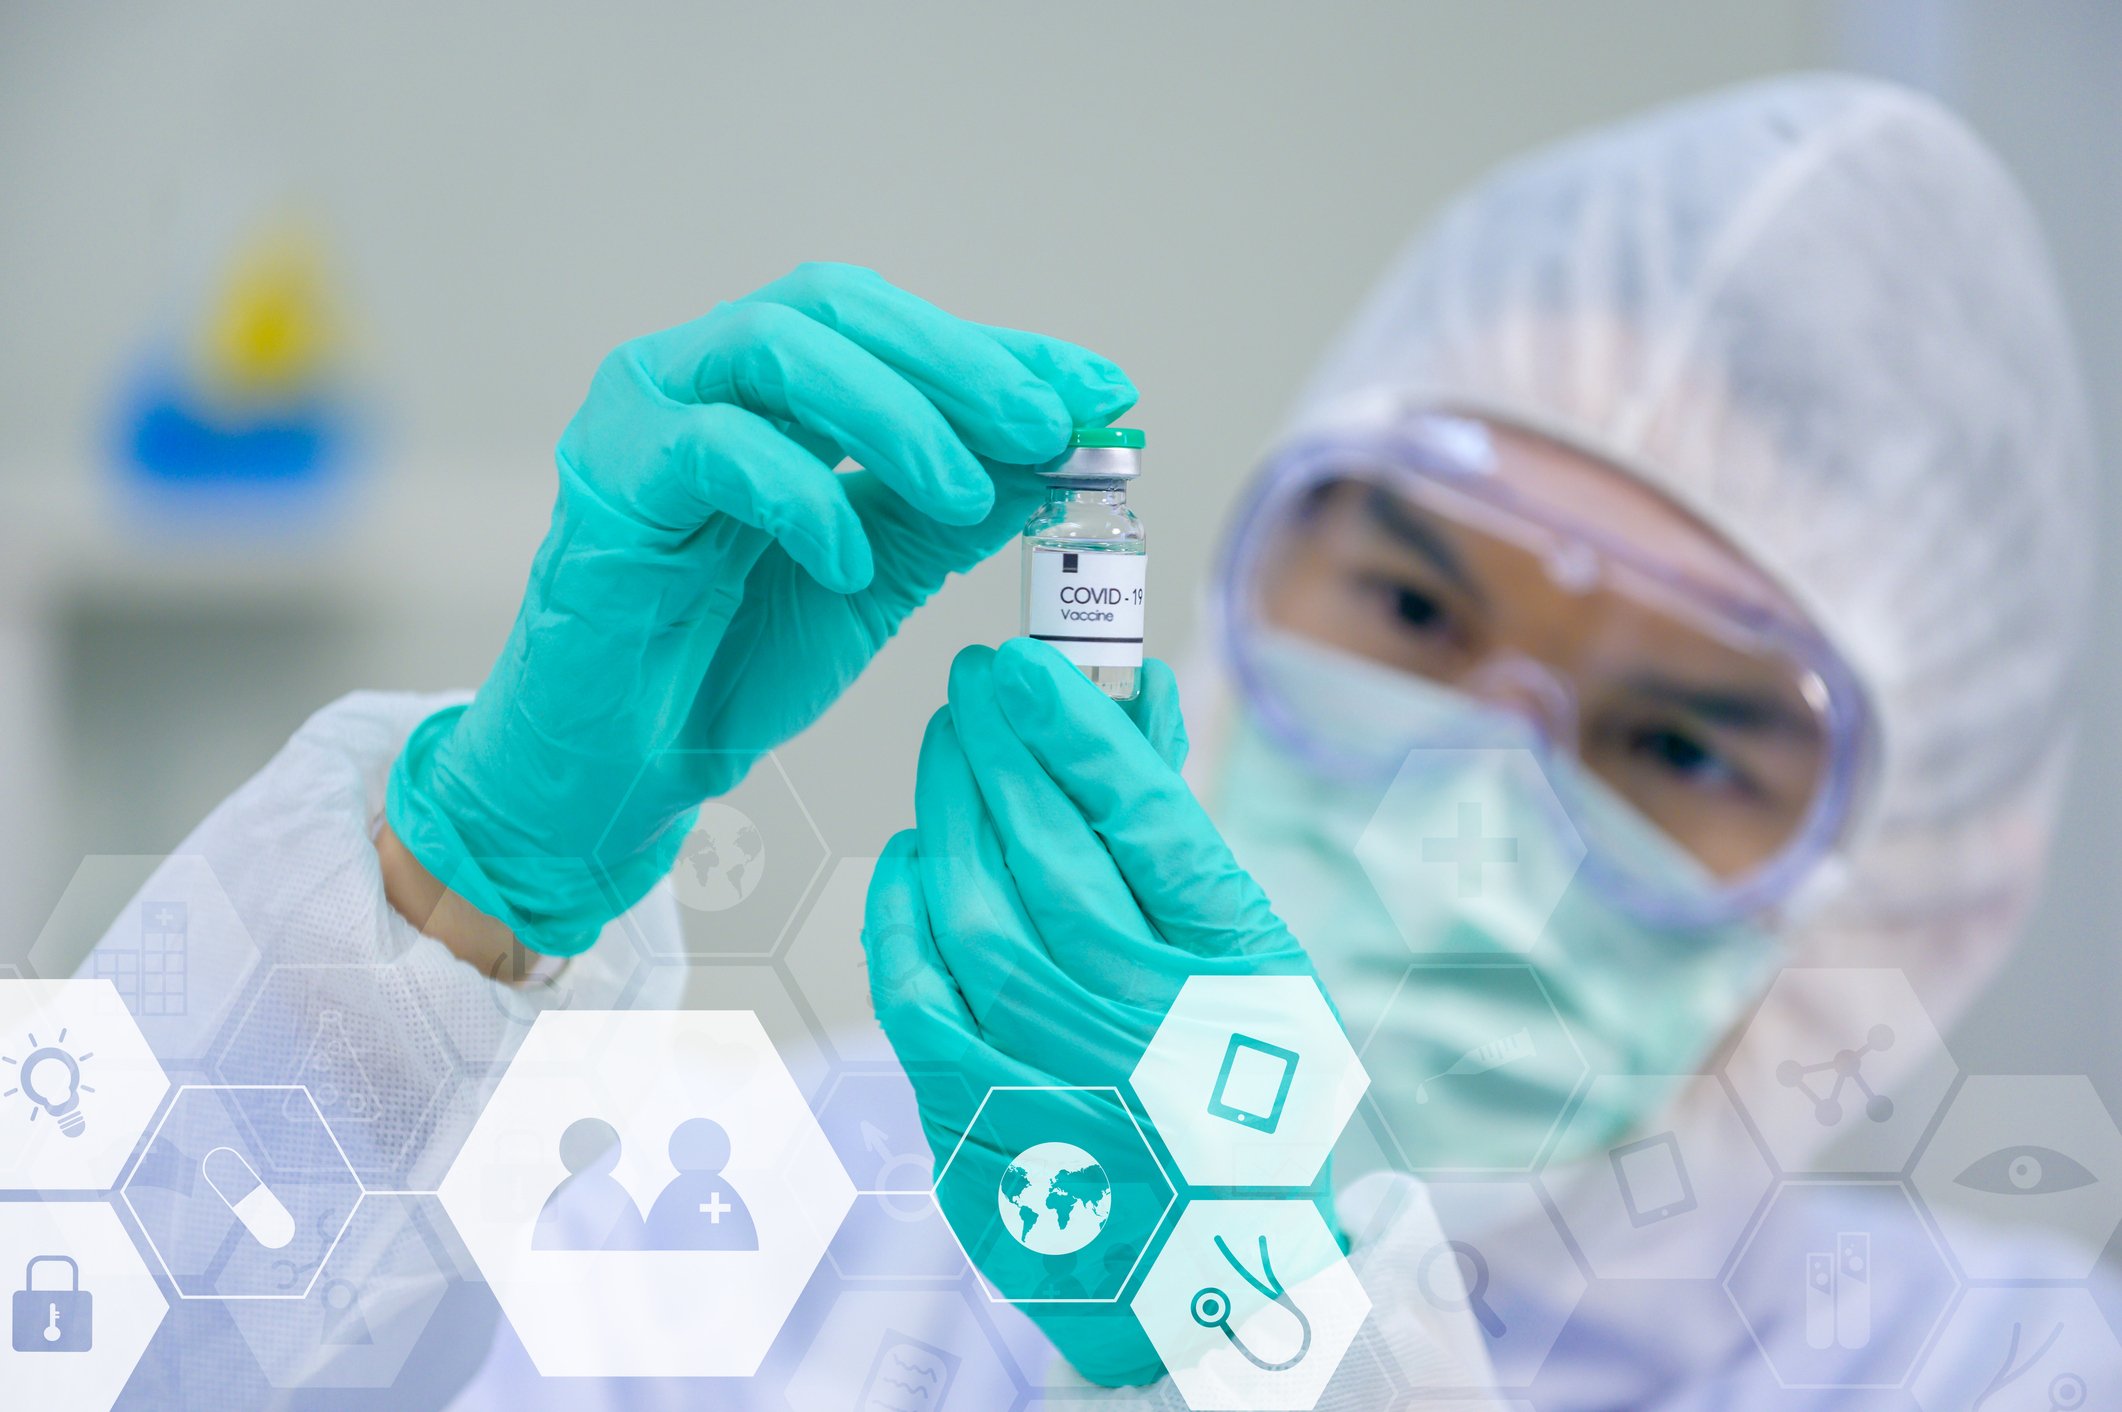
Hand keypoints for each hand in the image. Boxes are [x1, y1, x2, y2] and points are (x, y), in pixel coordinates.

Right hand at [385, 264, 1134, 954]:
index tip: (1100, 389)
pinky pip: (713, 451)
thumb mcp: (874, 577)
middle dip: (954, 362)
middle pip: (833, 307)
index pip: (890, 329)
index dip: (998, 350)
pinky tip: (849, 562)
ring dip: (891, 414)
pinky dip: (802, 497)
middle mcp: (696, 374)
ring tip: (965, 492)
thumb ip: (951, 511)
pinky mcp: (605, 482)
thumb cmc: (732, 663)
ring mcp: (641, 416)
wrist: (626, 768)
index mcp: (764, 387)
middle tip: (1044, 425)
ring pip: (773, 349)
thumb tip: (1062, 453)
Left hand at [863, 640, 1315, 1383]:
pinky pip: (920, 998)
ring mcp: (1064, 1088)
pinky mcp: (985, 1132)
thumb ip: (1182, 832)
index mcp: (1242, 982)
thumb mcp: (1254, 964)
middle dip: (999, 749)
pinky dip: (904, 913)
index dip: (1077, 734)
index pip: (1148, 828)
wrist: (1218, 1283)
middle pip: (1050, 856)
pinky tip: (913, 858)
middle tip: (974, 684)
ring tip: (951, 749)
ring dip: (952, 812)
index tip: (1028, 664)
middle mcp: (1154, 1033)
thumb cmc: (1241, 1098)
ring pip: (978, 914)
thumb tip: (1132, 691)